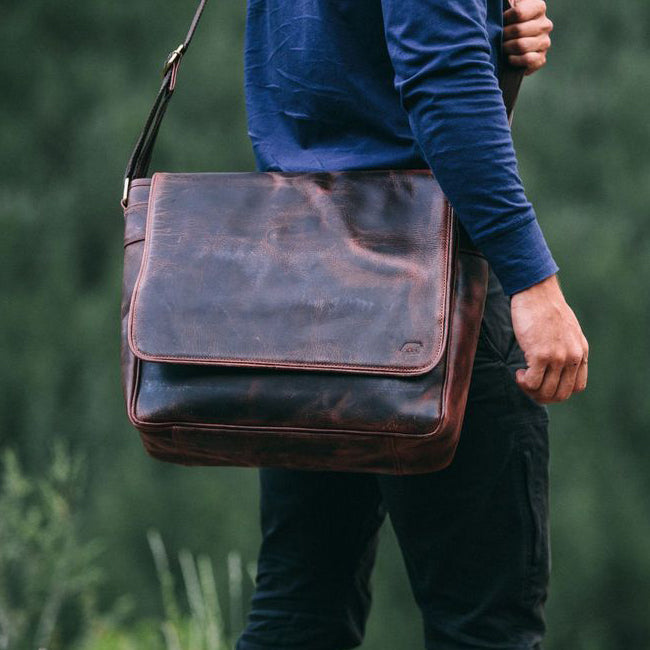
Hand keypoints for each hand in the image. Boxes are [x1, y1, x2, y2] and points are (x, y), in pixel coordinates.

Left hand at [503, 0, 552, 75]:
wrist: (511, 48)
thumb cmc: (507, 25)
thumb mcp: (509, 8)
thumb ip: (509, 2)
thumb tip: (506, 1)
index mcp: (538, 8)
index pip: (518, 13)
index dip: (504, 19)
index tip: (500, 22)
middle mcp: (545, 24)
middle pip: (518, 30)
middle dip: (504, 36)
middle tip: (499, 38)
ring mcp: (544, 42)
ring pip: (522, 45)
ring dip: (507, 48)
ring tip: (502, 47)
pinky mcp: (541, 59)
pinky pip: (527, 59)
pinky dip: (514, 60)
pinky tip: (509, 57)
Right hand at [510, 275, 588, 403]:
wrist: (536, 292)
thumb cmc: (545, 308)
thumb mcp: (567, 330)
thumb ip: (566, 348)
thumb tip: (555, 366)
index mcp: (580, 352)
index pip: (576, 387)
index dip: (558, 391)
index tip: (544, 383)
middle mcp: (572, 357)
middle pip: (560, 394)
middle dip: (542, 397)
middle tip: (529, 386)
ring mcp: (557, 357)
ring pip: (545, 391)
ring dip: (530, 390)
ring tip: (522, 377)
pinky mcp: (540, 354)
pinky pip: (531, 382)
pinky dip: (522, 382)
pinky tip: (518, 372)